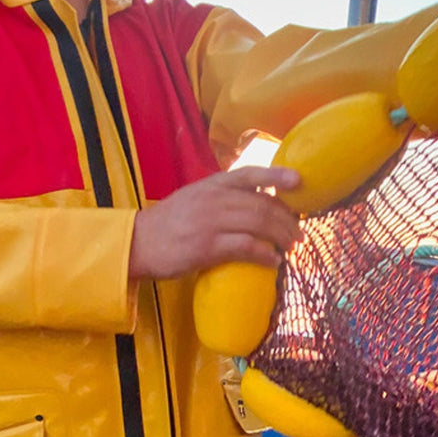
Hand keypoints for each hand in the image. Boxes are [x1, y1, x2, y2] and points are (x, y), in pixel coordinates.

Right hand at [128, 166, 301, 280]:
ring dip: (281, 237)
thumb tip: (261, 202)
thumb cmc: (171, 222)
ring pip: (258, 224)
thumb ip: (224, 197)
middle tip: (299, 232)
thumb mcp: (196, 197)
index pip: (249, 174)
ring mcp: (210, 222)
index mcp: (212, 184)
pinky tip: (274, 262)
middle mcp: (213, 199)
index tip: (299, 181)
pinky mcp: (207, 247)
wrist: (138, 243)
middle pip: (262, 205)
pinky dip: (265, 255)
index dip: (276, 176)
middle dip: (286, 220)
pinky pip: (246, 248)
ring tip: (292, 246)